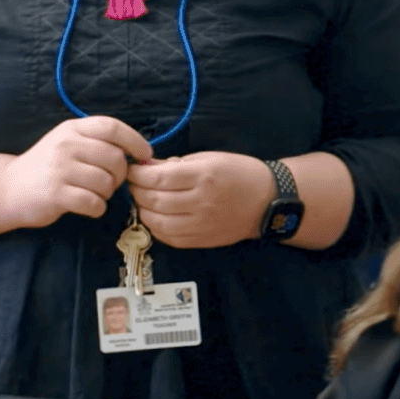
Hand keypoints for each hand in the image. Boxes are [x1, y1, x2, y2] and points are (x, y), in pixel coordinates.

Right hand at [0, 117, 152, 227]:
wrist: (9, 189)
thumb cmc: (46, 168)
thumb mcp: (66, 143)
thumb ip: (96, 143)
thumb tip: (137, 153)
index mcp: (72, 129)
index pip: (112, 127)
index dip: (135, 140)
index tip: (145, 155)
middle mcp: (66, 145)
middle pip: (115, 158)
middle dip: (120, 175)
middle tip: (110, 183)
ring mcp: (60, 169)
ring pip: (106, 182)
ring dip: (107, 193)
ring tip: (93, 194)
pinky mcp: (56, 194)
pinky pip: (94, 202)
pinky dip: (97, 208)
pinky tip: (87, 206)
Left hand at [127, 152, 273, 248]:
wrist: (267, 201)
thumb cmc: (240, 173)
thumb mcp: (210, 158)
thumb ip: (177, 164)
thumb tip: (148, 168)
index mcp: (204, 176)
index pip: (158, 178)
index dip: (138, 174)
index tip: (133, 169)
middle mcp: (201, 202)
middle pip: (154, 200)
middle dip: (136, 190)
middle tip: (133, 183)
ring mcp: (201, 224)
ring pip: (157, 222)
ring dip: (142, 210)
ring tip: (142, 200)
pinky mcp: (202, 240)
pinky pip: (169, 238)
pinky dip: (155, 228)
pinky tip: (155, 217)